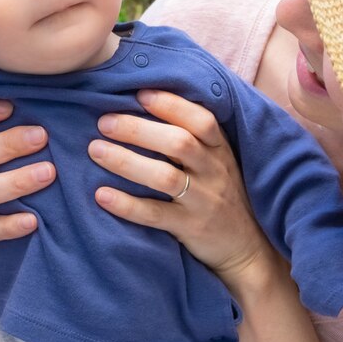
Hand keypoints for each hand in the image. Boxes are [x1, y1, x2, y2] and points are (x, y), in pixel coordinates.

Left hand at [88, 90, 278, 289]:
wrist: (246, 247)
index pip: (202, 120)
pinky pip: (155, 215)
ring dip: (127, 162)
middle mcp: (214, 172)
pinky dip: (127, 205)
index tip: (139, 94)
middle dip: (139, 129)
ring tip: (95, 151)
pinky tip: (102, 195)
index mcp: (220, 150)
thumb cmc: (221, 195)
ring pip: (165, 177)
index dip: (171, 105)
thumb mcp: (218, 162)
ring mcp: (203, 201)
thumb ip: (194, 138)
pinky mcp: (190, 228)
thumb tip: (145, 103)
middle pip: (179, 143)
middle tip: (104, 122)